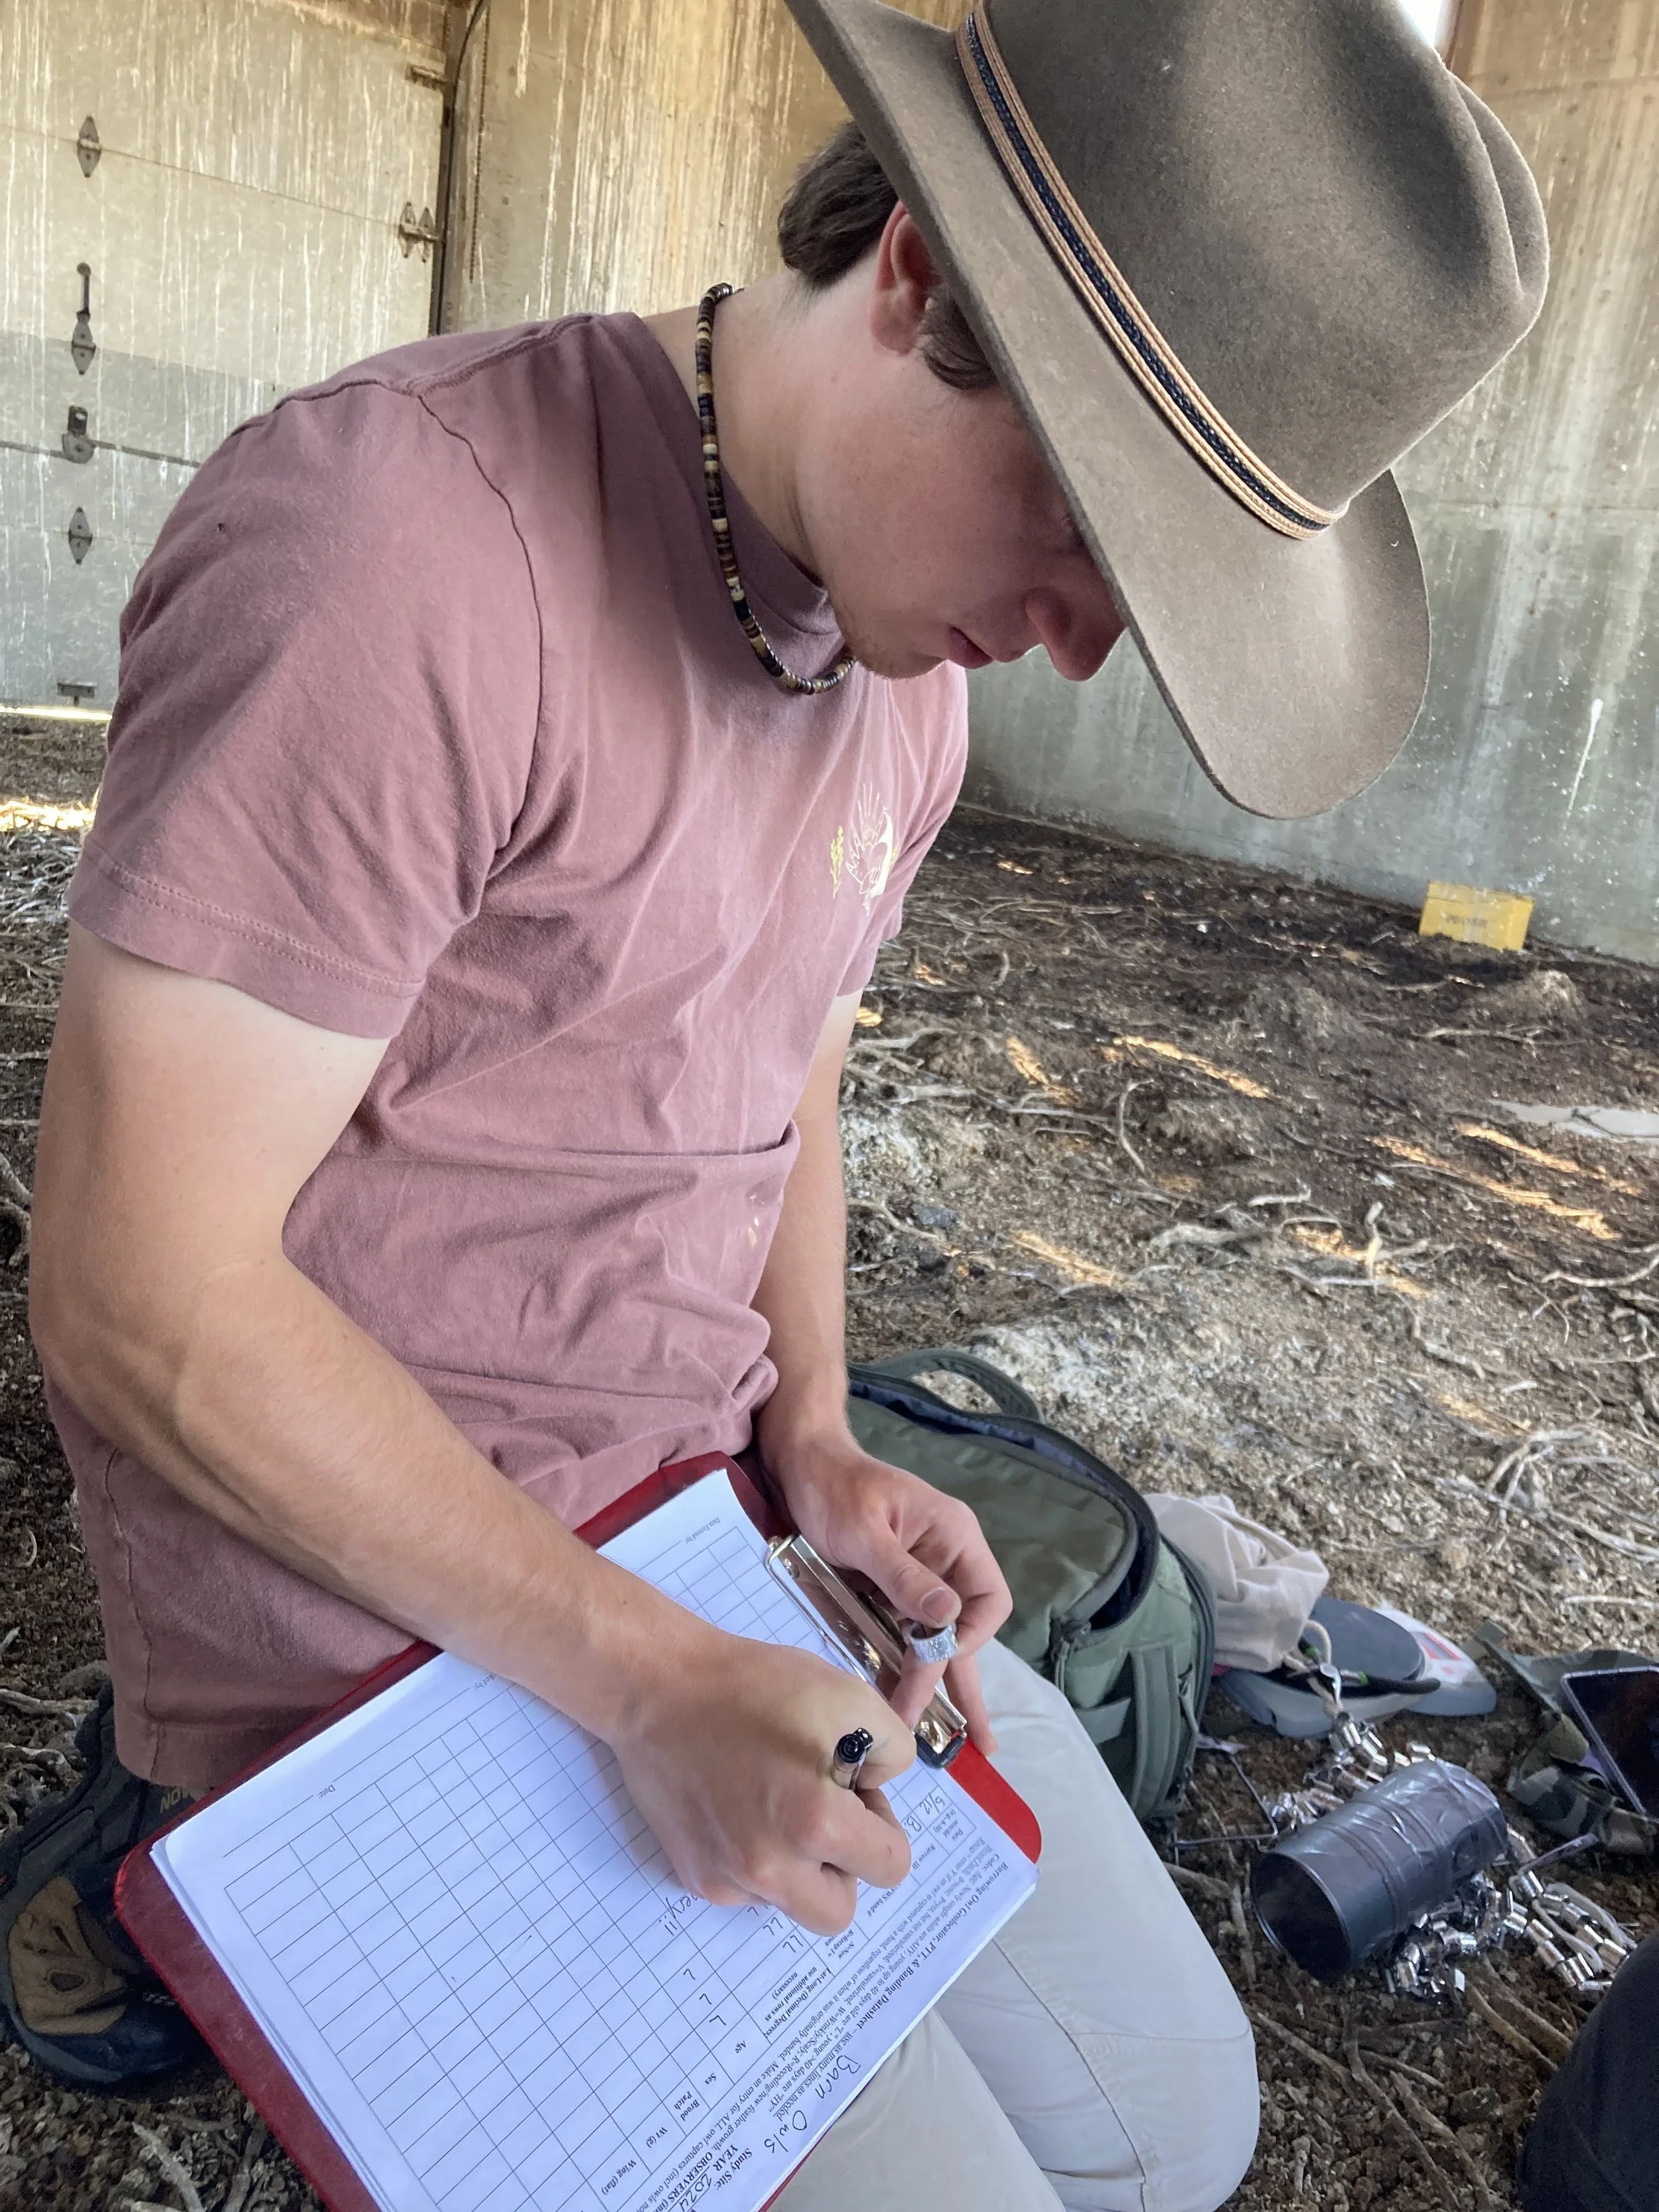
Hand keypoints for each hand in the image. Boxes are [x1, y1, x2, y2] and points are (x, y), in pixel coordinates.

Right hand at [606, 1611, 912, 1935]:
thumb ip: (892, 1751)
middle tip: (823, 1810)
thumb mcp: (848, 1697)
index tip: (854, 1789)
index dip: (882, 1824)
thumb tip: (877, 1789)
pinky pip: (748, 1891)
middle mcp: (770, 1870)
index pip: (890, 1866)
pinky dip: (757, 1859)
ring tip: (775, 1801)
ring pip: (791, 1903)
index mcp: (815, 1825)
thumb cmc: (754, 1685)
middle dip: (844, 1866)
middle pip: (839, 1911)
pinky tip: (738, 1805)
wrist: (660, 1687)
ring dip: (799, 1867)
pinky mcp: (696, 1877)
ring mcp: (728, 1880)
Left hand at [761, 1425, 1012, 1753]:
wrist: (801, 1463)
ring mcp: (922, 1576)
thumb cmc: (833, 1487)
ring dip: (943, 1686)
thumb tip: (949, 1621)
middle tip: (971, 1744)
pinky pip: (911, 1634)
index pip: (987, 1601)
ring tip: (962, 1744)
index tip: (933, 1659)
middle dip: (965, 1684)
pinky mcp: (894, 1589)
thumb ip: (905, 1577)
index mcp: (954, 1537)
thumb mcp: (864, 1532)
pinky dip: (912, 1668)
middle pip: (969, 1629)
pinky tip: (910, 1702)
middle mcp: (948, 1560)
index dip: (968, 1638)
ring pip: (942, 1639)